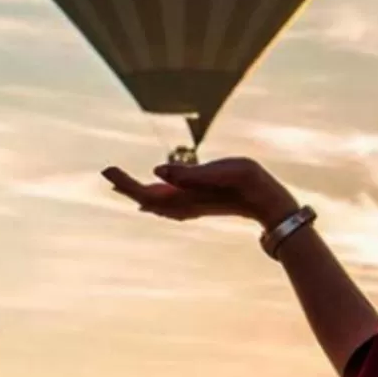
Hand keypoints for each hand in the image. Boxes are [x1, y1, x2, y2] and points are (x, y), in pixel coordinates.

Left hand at [102, 158, 298, 227]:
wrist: (270, 203)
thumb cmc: (250, 183)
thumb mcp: (223, 172)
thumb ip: (191, 174)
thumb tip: (156, 171)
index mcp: (185, 196)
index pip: (147, 193)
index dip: (126, 183)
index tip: (107, 170)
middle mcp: (185, 205)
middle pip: (147, 199)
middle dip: (127, 186)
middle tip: (107, 172)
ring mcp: (192, 206)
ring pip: (156, 203)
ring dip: (138, 193)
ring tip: (120, 183)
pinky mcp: (200, 203)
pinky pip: (168, 204)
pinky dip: (154, 198)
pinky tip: (152, 197)